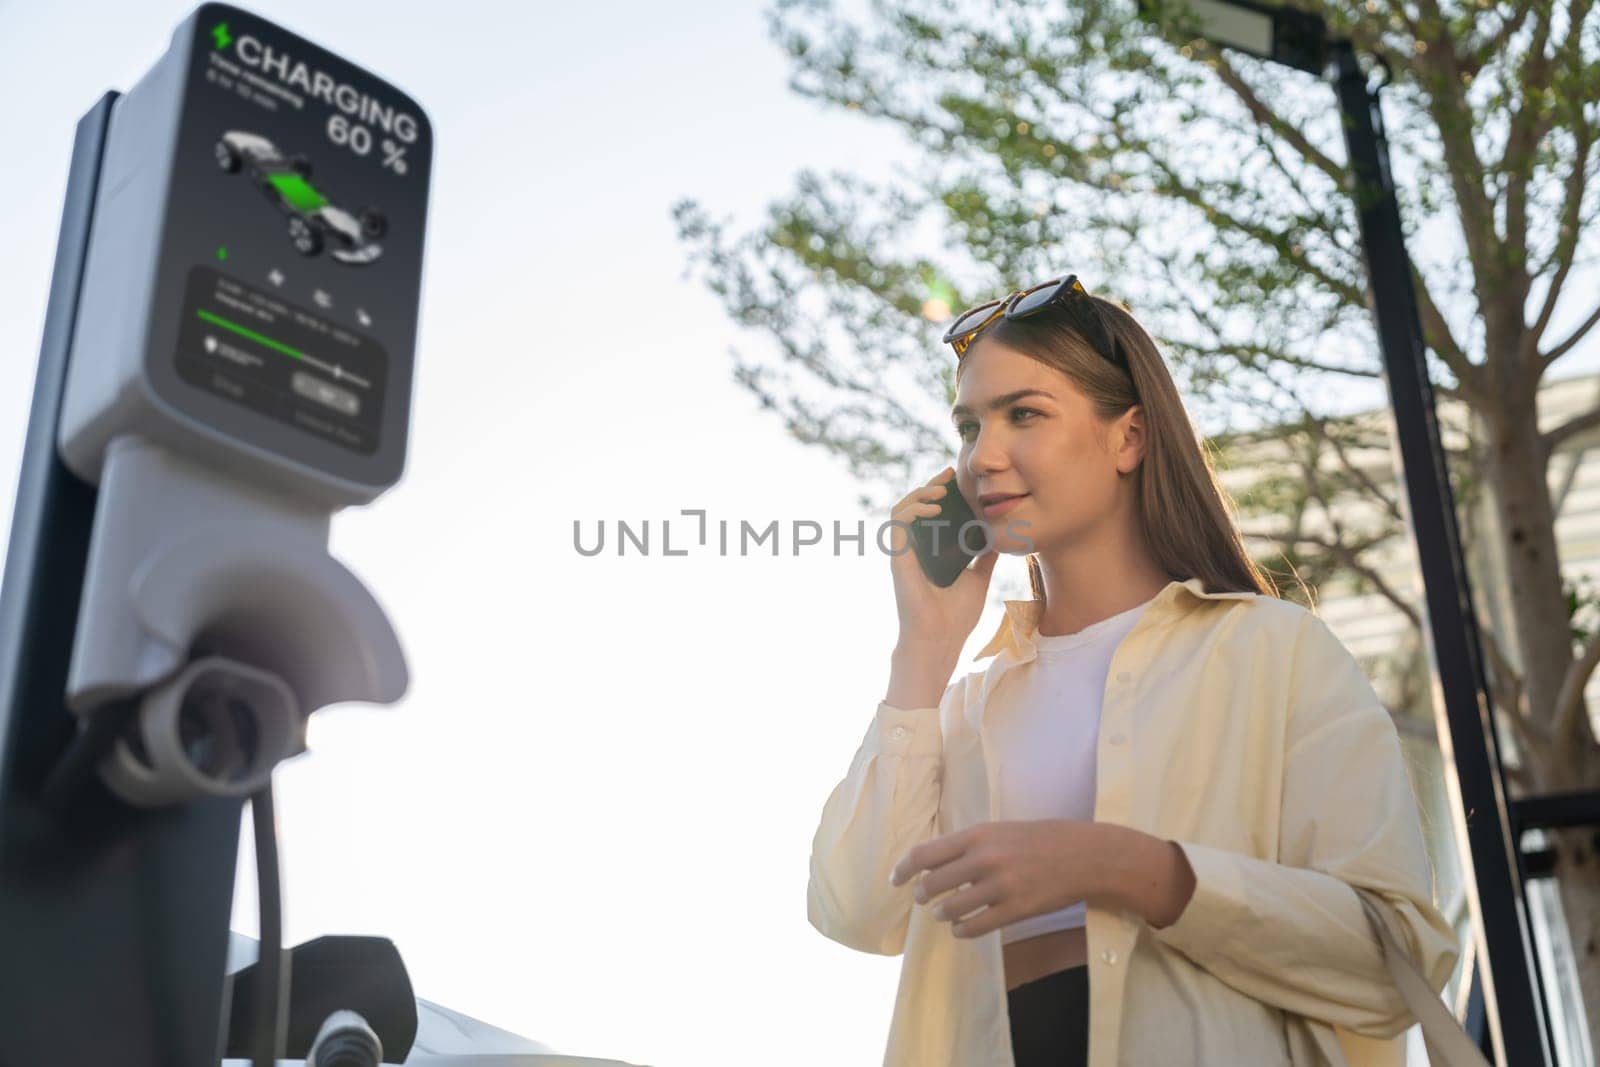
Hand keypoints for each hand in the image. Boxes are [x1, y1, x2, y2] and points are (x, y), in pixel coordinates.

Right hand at [887, 465, 999, 651]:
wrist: (941, 641)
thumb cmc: (955, 617)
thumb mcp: (978, 579)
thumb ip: (983, 558)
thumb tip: (998, 538)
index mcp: (931, 553)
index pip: (932, 514)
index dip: (941, 492)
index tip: (957, 479)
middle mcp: (915, 550)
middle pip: (916, 506)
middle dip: (932, 485)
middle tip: (950, 474)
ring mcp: (905, 553)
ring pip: (902, 509)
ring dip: (920, 494)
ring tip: (941, 489)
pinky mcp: (898, 558)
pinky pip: (898, 523)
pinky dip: (913, 510)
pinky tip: (932, 508)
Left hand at [887, 819, 1104, 938]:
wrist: (1083, 856)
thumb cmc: (1038, 839)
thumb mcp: (999, 830)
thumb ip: (968, 844)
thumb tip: (932, 862)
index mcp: (978, 835)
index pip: (925, 854)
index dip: (904, 869)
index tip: (895, 879)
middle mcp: (985, 859)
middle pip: (933, 884)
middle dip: (922, 895)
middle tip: (922, 899)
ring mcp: (1000, 886)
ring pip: (952, 908)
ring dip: (942, 914)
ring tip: (944, 913)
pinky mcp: (1016, 910)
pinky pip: (976, 927)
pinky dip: (962, 930)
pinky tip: (961, 928)